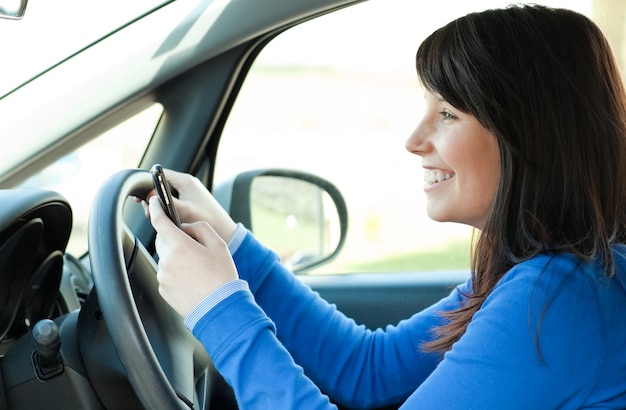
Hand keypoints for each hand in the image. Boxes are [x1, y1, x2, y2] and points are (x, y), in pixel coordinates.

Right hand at [137, 168, 236, 241]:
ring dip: (159, 207)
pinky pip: (172, 204)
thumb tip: (150, 196)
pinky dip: (166, 211)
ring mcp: (188, 194)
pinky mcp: (190, 203)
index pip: (159, 175)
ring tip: (157, 218)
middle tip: (149, 211)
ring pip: (166, 197)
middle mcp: (187, 185)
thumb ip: (165, 202)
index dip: (147, 185)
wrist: (225, 231)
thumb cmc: (208, 219)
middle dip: (152, 199)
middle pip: (160, 186)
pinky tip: (167, 222)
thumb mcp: (183, 210)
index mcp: (185, 181)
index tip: (140, 196)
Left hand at [148, 196, 238, 316]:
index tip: (155, 202)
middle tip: (193, 245)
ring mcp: (163, 276)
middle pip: (162, 239)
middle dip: (173, 237)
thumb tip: (186, 227)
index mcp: (179, 246)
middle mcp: (167, 260)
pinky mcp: (163, 289)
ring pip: (165, 257)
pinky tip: (192, 278)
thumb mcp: (218, 244)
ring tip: (197, 267)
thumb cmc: (221, 276)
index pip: (160, 221)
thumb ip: (200, 228)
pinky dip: (176, 271)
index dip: (156, 208)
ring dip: (176, 255)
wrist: (219, 308)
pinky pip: (167, 273)